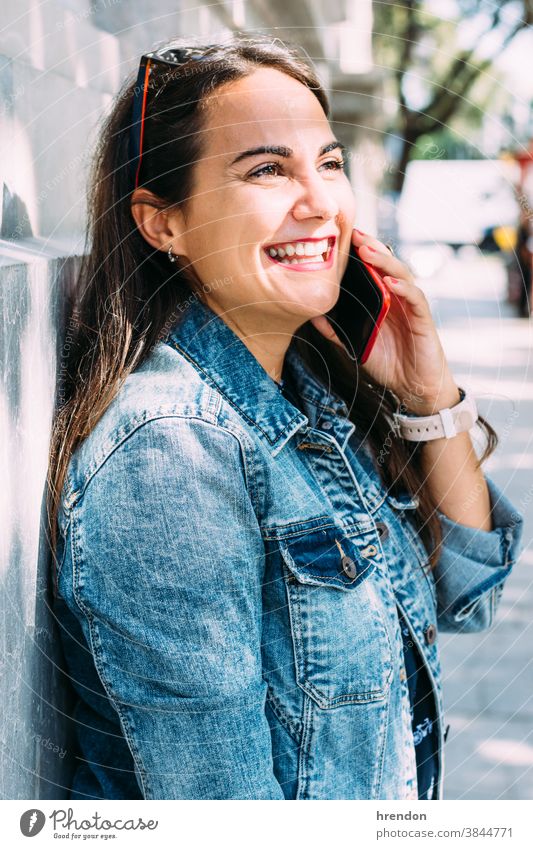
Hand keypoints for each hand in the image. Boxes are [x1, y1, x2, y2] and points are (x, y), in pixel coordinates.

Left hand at [310, 228, 460, 413]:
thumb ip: (337, 332)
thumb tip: (313, 318)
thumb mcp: (357, 346)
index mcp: (384, 301)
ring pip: (402, 275)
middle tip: (355, 235)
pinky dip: (404, 289)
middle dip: (372, 249)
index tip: (345, 239)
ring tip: (369, 251)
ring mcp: (412, 307)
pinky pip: (416, 299)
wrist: (414, 389)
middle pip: (387, 266)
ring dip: (385, 262)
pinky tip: (390, 282)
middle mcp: (399, 299)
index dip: (362, 254)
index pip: (374, 271)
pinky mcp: (424, 320)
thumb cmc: (390, 365)